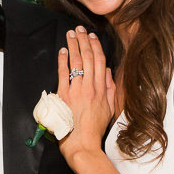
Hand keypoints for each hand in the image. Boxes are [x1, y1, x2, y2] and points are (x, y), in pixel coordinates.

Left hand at [56, 26, 115, 158]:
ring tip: (71, 34)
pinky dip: (62, 61)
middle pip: (88, 58)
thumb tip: (108, 72)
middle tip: (80, 29)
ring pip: (76, 62)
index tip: (93, 37)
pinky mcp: (64, 96)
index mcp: (102, 90)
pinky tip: (62, 51)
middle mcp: (90, 87)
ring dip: (73, 46)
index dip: (96, 47)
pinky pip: (63, 74)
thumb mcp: (110, 109)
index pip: (100, 62)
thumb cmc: (95, 130)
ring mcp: (77, 91)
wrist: (82, 144)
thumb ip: (111, 89)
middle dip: (84, 41)